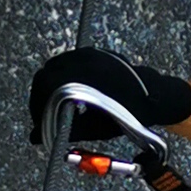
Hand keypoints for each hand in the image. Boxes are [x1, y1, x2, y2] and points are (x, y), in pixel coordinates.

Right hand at [30, 46, 190, 148]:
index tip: (39, 120)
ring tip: (56, 105)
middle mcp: (82, 61)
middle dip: (42, 95)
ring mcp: (90, 54)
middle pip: (46, 75)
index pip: (43, 85)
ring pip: (56, 66)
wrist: (155, 96)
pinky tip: (72, 93)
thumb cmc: (127, 114)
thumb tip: (35, 137)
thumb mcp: (92, 128)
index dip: (36, 105)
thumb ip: (62, 130)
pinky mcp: (97, 52)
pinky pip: (71, 61)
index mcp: (78, 77)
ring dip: (52, 85)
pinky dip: (65, 76)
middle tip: (44, 113)